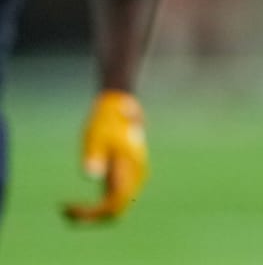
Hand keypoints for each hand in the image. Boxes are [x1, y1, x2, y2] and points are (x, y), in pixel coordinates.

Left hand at [61, 90, 147, 222]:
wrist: (121, 108)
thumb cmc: (105, 121)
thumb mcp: (95, 135)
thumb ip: (94, 154)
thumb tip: (92, 176)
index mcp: (130, 168)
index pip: (113, 203)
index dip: (91, 212)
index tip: (68, 206)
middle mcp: (135, 177)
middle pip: (115, 212)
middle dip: (90, 217)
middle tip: (63, 211)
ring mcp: (132, 178)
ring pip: (115, 210)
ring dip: (92, 215)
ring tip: (66, 210)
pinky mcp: (124, 178)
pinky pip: (113, 202)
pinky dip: (95, 208)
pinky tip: (75, 204)